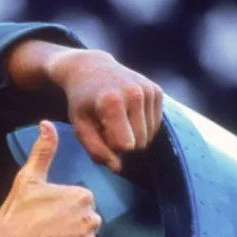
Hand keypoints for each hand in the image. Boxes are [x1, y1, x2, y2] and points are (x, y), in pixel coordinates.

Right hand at [0, 120, 100, 236]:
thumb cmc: (16, 213)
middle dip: (69, 230)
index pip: (81, 206)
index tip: (44, 217)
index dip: (61, 212)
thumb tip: (47, 124)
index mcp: (82, 196)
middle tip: (44, 233)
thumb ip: (43, 151)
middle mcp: (91, 219)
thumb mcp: (28, 179)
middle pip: (85, 225)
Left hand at [46, 48, 162, 171]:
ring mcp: (148, 90)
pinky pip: (155, 125)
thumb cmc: (82, 101)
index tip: (99, 132)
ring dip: (132, 134)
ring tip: (115, 118)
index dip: (110, 145)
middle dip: (122, 141)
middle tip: (105, 125)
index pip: (124, 146)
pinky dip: (141, 124)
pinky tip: (126, 113)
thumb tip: (117, 168)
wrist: (90, 68)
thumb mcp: (80, 125)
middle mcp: (134, 93)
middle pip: (139, 142)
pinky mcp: (157, 90)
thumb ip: (96, 150)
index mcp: (112, 101)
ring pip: (149, 136)